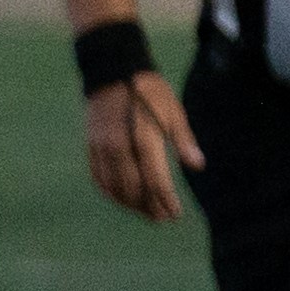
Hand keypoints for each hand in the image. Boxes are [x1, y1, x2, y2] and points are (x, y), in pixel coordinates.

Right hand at [82, 72, 199, 222]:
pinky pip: (99, 178)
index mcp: (143, 138)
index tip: (175, 214)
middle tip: (162, 218)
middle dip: (149, 207)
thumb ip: (183, 140)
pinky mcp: (91, 146)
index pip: (155, 180)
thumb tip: (197, 165)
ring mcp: (102, 148)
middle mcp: (119, 147)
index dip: (166, 200)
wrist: (112, 72)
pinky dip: (110, 193)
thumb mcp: (173, 111)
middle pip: (134, 188)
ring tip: (145, 213)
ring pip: (114, 187)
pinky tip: (122, 199)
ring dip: (130, 204)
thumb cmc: (149, 91)